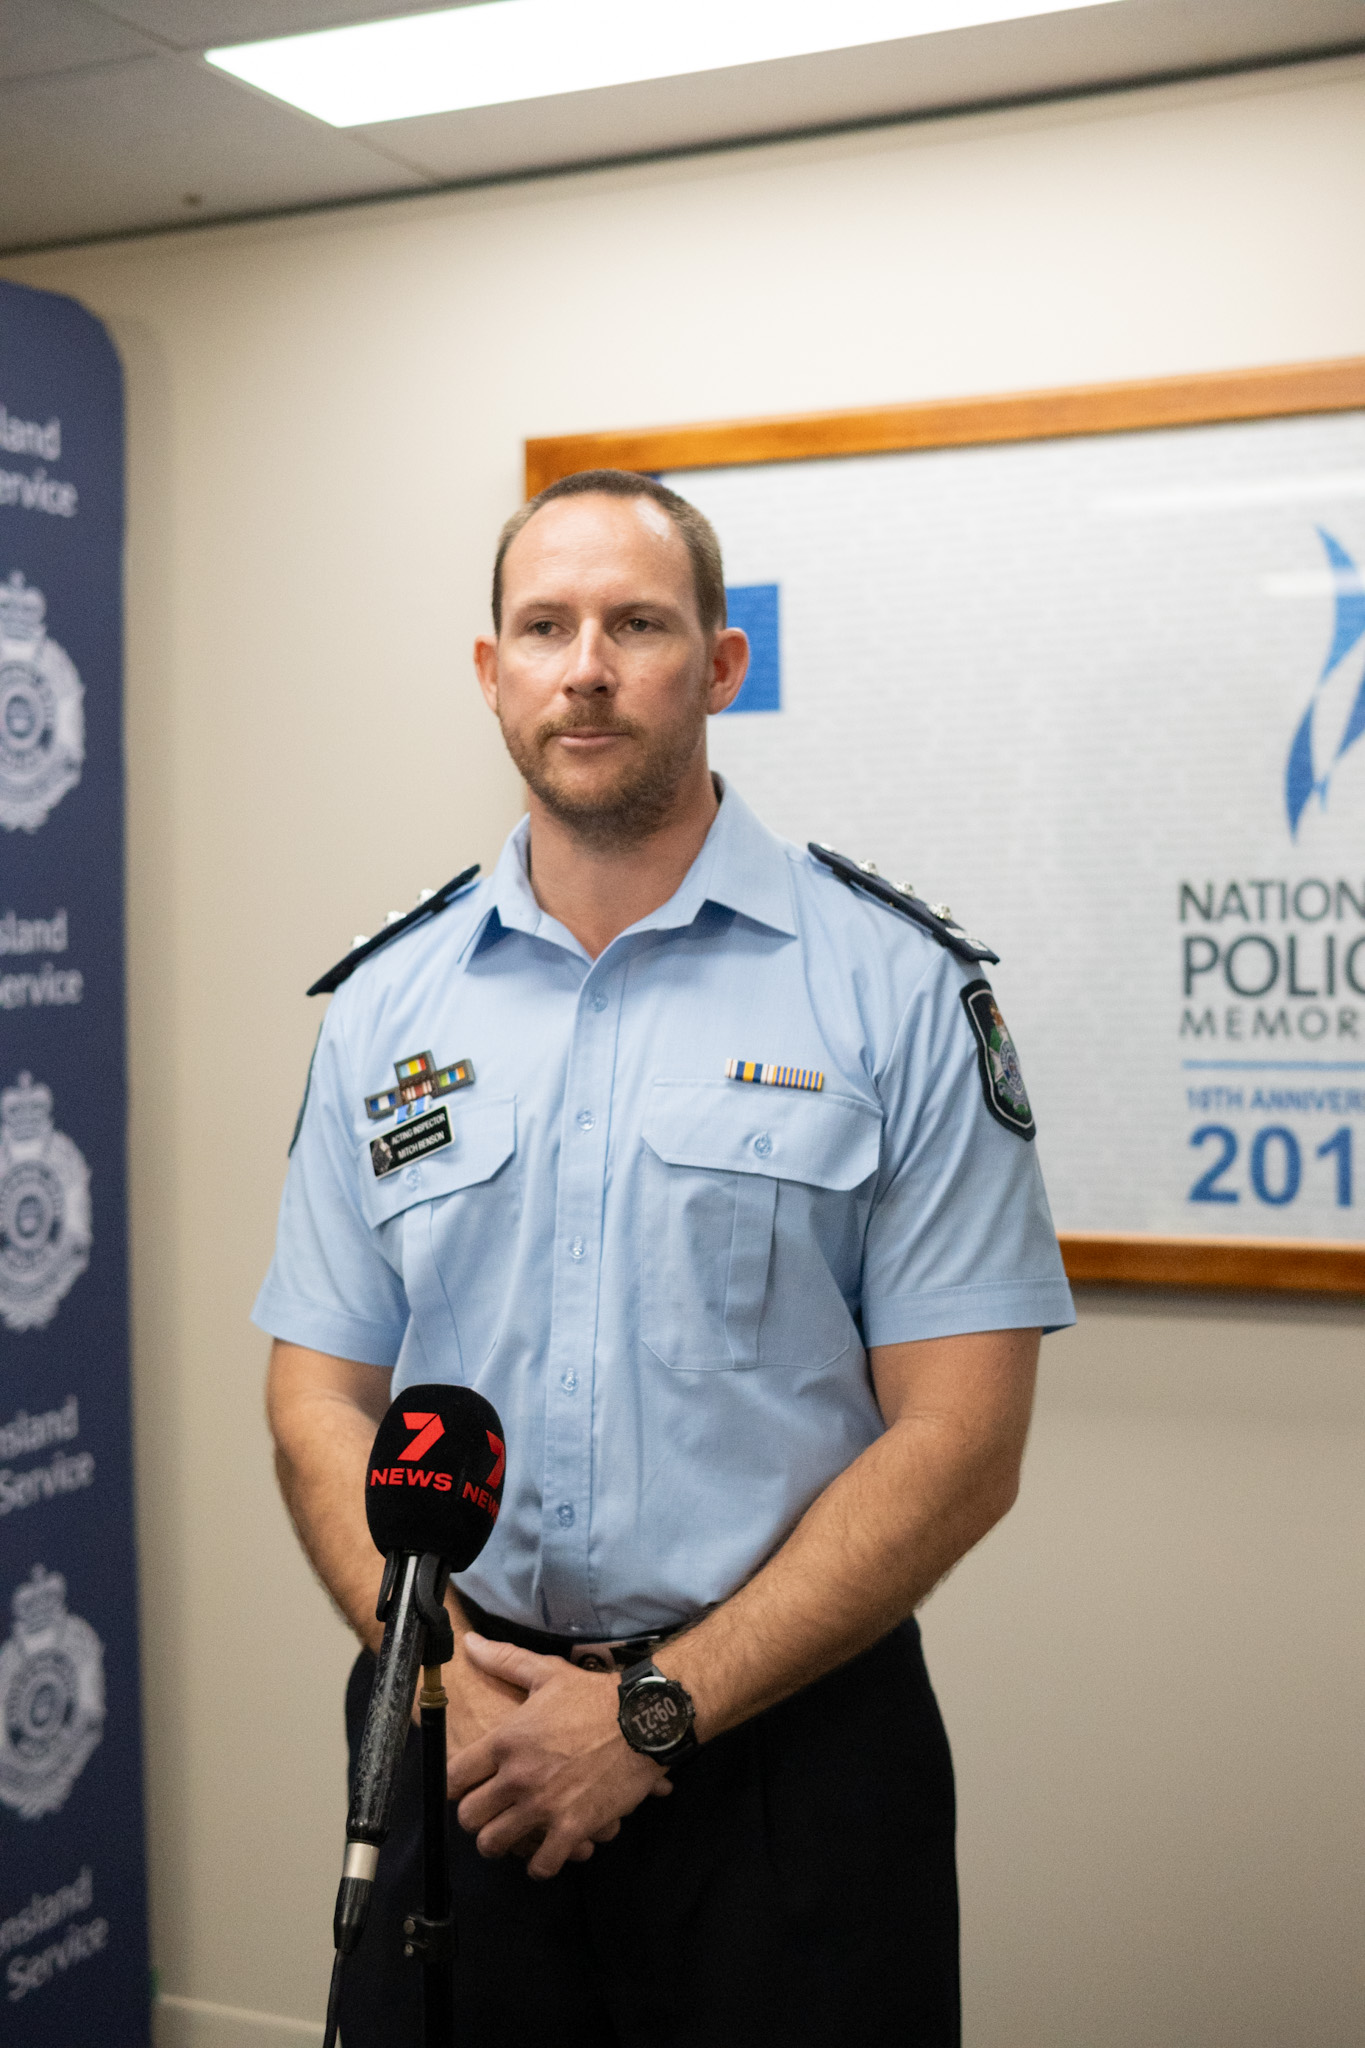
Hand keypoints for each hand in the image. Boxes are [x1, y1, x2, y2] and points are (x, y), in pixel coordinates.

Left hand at [446, 1634, 670, 1878]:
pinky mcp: (572, 1828)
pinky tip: (545, 1855)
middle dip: (476, 1819)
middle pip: (469, 1818)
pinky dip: (541, 1864)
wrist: (643, 1719)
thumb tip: (469, 1643)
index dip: (456, 1786)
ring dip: (502, 1844)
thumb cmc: (593, 1695)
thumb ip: (503, 1660)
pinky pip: (542, 1864)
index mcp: (505, 1740)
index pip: (453, 1778)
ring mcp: (543, 1806)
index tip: (467, 1786)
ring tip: (512, 1837)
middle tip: (490, 1814)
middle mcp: (517, 1777)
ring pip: (497, 1844)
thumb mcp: (546, 1672)